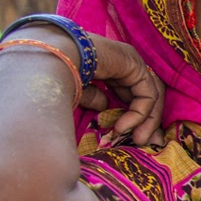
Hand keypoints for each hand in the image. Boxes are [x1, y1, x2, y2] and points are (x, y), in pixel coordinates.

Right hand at [26, 26, 165, 147]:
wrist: (48, 58)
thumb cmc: (54, 73)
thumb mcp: (78, 91)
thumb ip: (93, 98)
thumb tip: (104, 106)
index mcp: (112, 66)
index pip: (135, 93)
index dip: (136, 116)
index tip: (134, 138)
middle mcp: (125, 62)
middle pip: (148, 95)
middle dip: (149, 121)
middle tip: (146, 143)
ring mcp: (131, 60)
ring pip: (151, 95)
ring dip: (147, 121)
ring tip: (137, 140)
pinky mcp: (134, 64)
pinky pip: (147, 94)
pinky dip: (139, 113)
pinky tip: (122, 127)